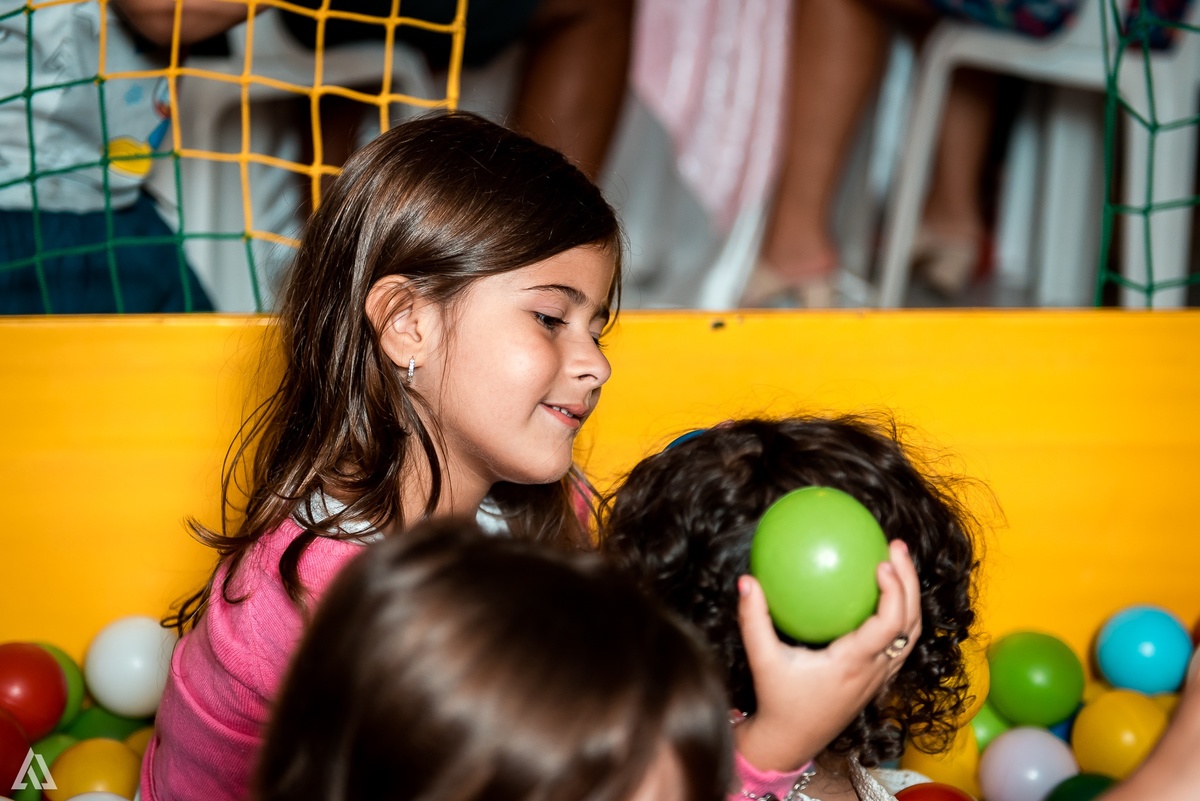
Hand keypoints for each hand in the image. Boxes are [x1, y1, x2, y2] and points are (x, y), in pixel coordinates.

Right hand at [734, 539, 921, 772]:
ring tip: (897, 563)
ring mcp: (879, 677)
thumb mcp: (762, 659)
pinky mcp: (876, 680)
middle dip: (910, 582)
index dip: (894, 591)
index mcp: (853, 663)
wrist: (791, 741)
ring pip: (910, 635)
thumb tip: (747, 580)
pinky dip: (900, 615)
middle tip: (896, 546)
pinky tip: (882, 593)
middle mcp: (874, 670)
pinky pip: (899, 644)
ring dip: (910, 597)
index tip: (883, 562)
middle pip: (909, 623)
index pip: (888, 624)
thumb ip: (753, 620)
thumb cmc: (778, 700)